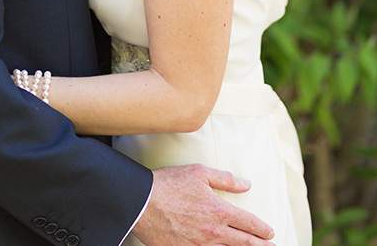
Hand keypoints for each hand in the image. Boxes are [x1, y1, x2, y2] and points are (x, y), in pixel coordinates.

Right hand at [132, 164, 275, 245]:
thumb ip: (226, 179)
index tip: (270, 232)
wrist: (142, 203)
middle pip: (245, 244)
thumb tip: (247, 184)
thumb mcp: (199, 172)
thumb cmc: (169, 184)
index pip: (249, 223)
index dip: (262, 229)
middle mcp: (214, 232)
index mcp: (219, 210)